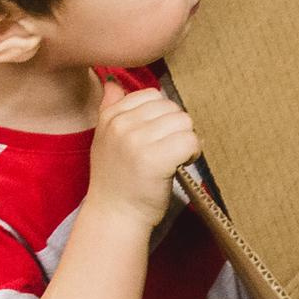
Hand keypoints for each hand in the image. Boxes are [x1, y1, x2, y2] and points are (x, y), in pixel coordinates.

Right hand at [86, 82, 200, 226]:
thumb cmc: (116, 180)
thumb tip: (113, 83)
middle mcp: (121, 125)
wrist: (114, 215)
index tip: (158, 136)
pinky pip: (190, 141)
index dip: (163, 115)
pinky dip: (193, 153)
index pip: (152, 95)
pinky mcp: (155, 159)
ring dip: (187, 140)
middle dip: (177, 128)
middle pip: (172, 108)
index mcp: (111, 117)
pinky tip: (183, 164)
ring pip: (184, 123)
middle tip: (170, 149)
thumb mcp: (105, 140)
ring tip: (176, 158)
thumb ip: (110, 110)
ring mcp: (137, 141)